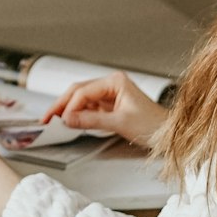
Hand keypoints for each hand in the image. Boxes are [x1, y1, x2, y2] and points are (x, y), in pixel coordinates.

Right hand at [40, 70, 166, 147]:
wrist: (169, 135)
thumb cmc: (153, 125)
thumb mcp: (120, 123)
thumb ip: (92, 120)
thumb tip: (69, 119)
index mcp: (115, 81)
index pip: (84, 91)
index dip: (70, 105)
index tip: (60, 119)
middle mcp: (111, 84)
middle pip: (79, 92)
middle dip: (62, 105)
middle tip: (46, 117)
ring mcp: (110, 95)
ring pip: (82, 100)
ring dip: (68, 110)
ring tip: (53, 120)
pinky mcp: (111, 106)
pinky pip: (89, 108)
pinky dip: (78, 115)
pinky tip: (69, 121)